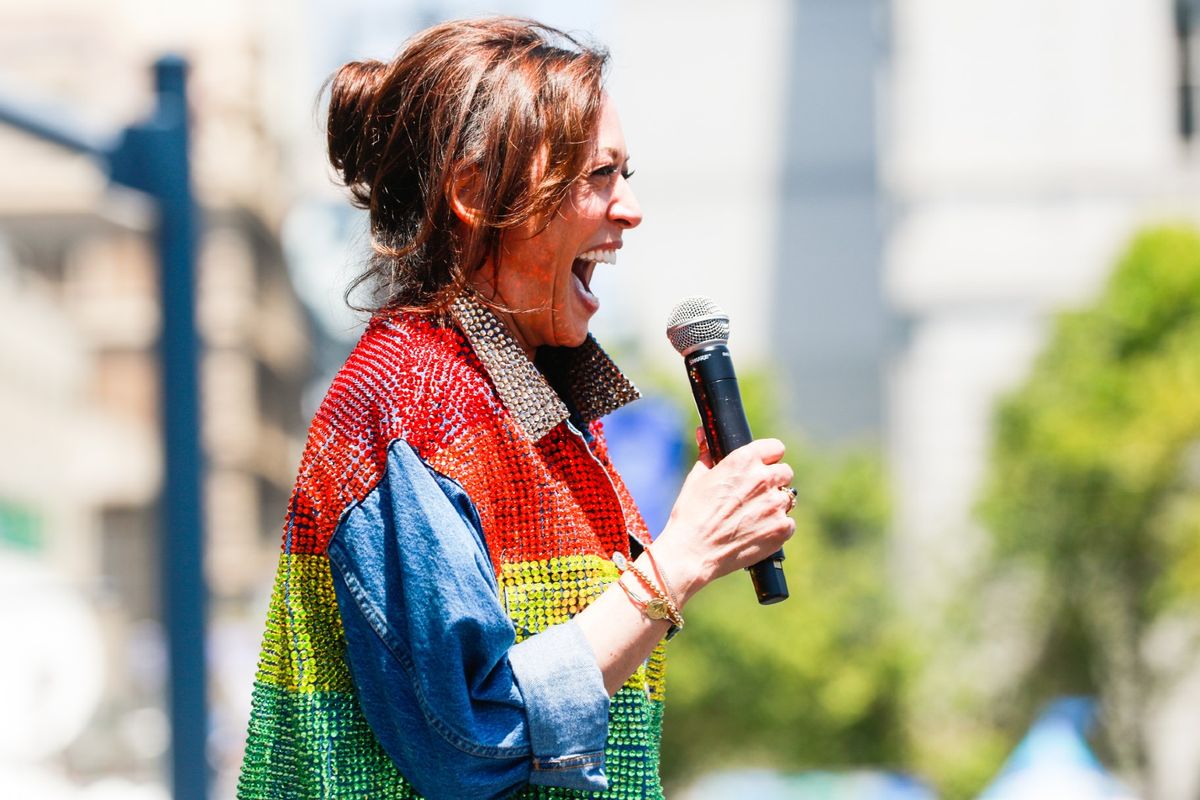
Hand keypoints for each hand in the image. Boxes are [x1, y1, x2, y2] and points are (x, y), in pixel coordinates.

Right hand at [650, 430, 795, 604]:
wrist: (693, 552)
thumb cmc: (690, 513)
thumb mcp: (697, 478)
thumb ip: (707, 454)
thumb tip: (703, 434)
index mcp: (744, 460)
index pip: (776, 448)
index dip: (768, 458)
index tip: (763, 466)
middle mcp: (764, 479)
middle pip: (785, 472)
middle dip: (773, 482)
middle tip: (756, 495)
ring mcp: (775, 505)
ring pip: (787, 499)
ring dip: (775, 505)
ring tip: (754, 517)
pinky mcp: (781, 529)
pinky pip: (788, 523)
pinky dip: (777, 528)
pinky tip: (758, 532)